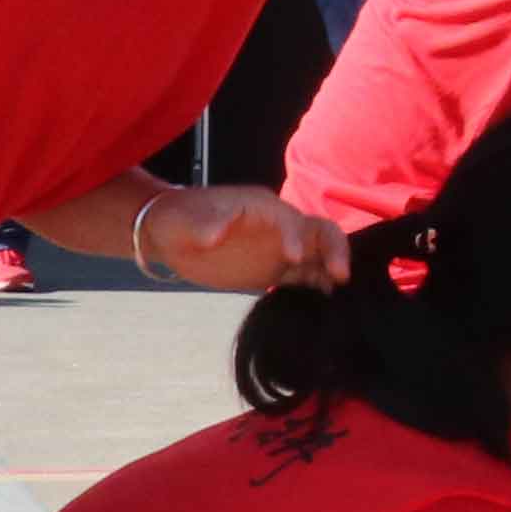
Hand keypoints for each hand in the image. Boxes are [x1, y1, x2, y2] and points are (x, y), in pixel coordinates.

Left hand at [138, 186, 341, 295]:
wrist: (170, 237)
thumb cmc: (177, 221)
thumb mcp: (184, 221)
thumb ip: (202, 226)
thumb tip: (215, 235)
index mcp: (262, 208)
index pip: (292, 218)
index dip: (297, 236)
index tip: (294, 259)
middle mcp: (280, 227)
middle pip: (321, 232)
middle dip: (334, 250)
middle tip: (340, 276)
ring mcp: (280, 249)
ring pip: (319, 255)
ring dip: (331, 270)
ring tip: (338, 295)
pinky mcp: (275, 271)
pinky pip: (305, 276)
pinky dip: (318, 286)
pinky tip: (323, 302)